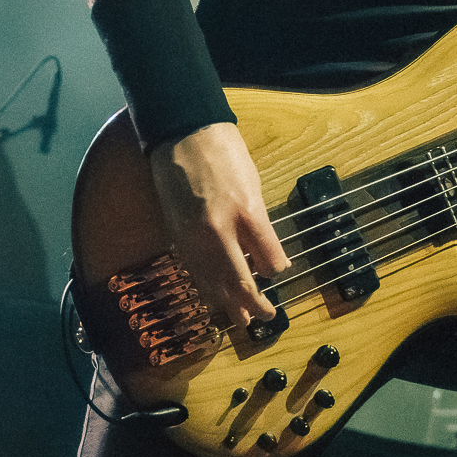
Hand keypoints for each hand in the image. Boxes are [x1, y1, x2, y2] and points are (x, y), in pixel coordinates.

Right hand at [150, 121, 290, 330]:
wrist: (181, 135)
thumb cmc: (224, 154)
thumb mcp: (253, 187)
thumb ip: (260, 226)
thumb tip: (267, 257)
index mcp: (246, 214)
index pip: (269, 261)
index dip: (276, 274)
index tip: (279, 274)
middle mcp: (218, 231)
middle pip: (238, 282)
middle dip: (253, 305)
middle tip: (265, 317)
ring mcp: (193, 237)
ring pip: (212, 283)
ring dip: (227, 304)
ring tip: (240, 320)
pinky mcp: (177, 237)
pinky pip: (195, 271)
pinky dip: (207, 287)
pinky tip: (214, 295)